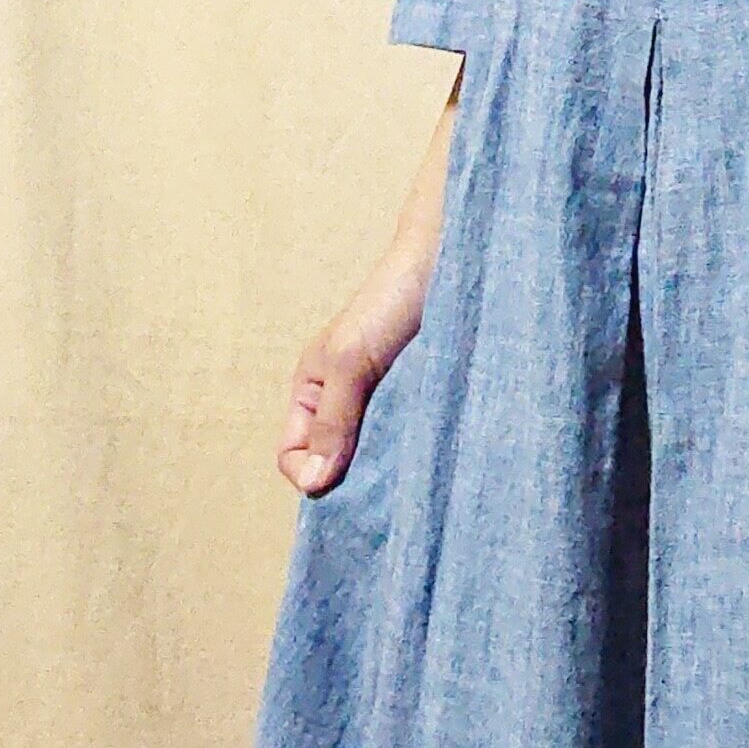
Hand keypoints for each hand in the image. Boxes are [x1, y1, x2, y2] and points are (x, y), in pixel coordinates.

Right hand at [276, 72, 460, 494]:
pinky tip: (437, 456)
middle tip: (387, 490)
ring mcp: (385, 401)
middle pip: (335, 463)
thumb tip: (315, 486)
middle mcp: (345, 401)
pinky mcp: (423, 397)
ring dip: (392, 470)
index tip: (344, 481)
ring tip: (415, 473)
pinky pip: (412, 439)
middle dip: (354, 481)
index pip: (293, 455)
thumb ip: (332, 422)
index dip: (310, 475)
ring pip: (376, 456)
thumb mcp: (352, 360)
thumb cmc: (393, 299)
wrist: (455, 257)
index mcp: (313, 389)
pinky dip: (420, 453)